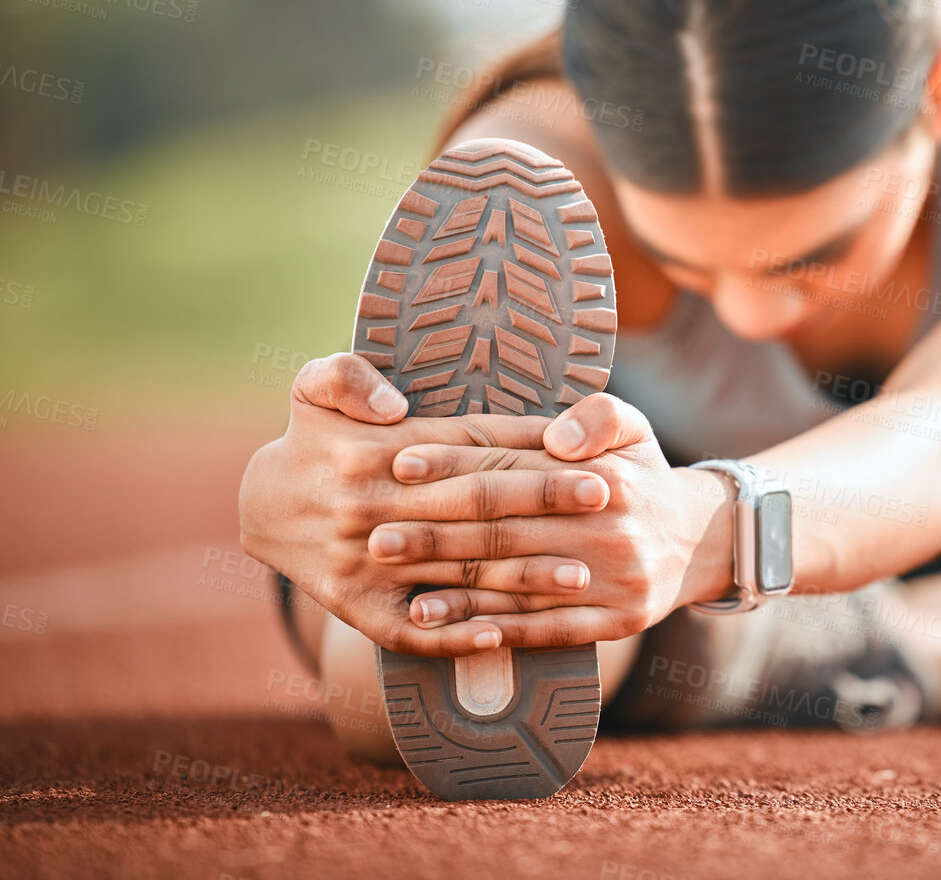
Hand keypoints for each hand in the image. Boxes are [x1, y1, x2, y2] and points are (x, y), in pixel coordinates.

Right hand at [238, 353, 611, 655]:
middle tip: (608, 504)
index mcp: (379, 453)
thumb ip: (347, 377)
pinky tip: (507, 636)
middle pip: (478, 509)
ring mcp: (368, 566)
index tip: (590, 461)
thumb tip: (390, 403)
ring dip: (521, 579)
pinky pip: (413, 630)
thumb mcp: (316, 387)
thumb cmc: (312, 440)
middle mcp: (377, 510)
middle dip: (547, 507)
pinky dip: (458, 635)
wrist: (261, 508)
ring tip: (581, 577)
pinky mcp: (359, 609)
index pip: (473, 453)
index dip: (533, 457)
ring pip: (457, 574)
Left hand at [372, 392, 736, 647]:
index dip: (456, 466)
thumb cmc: (643, 476)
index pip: (515, 468)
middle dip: (436, 532)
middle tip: (376, 533)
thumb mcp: (632, 426)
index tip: (400, 465)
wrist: (701, 541)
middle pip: (507, 530)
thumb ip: (596, 416)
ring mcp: (612, 579)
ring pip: (518, 583)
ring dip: (453, 587)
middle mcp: (608, 528)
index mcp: (603, 475)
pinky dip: (493, 630)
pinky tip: (446, 628)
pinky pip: (545, 628)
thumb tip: (557, 437)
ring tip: (397, 585)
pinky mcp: (613, 621)